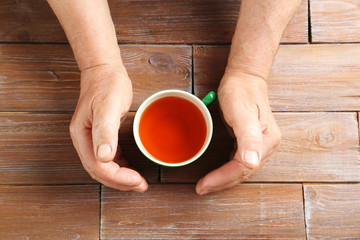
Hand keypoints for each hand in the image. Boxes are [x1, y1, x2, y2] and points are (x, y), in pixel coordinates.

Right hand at [70, 64, 147, 191]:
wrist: (104, 70)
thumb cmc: (107, 84)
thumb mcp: (108, 106)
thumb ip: (105, 131)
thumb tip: (104, 157)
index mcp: (83, 136)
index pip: (98, 166)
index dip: (118, 177)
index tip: (137, 180)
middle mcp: (84, 140)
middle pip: (100, 171)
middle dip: (120, 182)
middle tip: (140, 185)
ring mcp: (91, 139)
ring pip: (103, 167)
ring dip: (120, 178)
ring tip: (137, 182)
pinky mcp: (100, 135)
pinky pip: (108, 158)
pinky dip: (119, 167)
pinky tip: (130, 168)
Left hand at [196, 71, 280, 194]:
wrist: (244, 78)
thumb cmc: (240, 90)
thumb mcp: (241, 111)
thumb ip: (248, 136)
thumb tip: (252, 162)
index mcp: (266, 140)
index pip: (243, 167)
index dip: (222, 178)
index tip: (204, 184)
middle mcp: (267, 145)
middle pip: (244, 172)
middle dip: (222, 183)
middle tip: (201, 188)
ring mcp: (262, 144)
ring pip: (242, 170)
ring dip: (224, 180)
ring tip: (207, 184)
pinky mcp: (253, 142)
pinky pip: (240, 162)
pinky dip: (228, 170)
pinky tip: (218, 173)